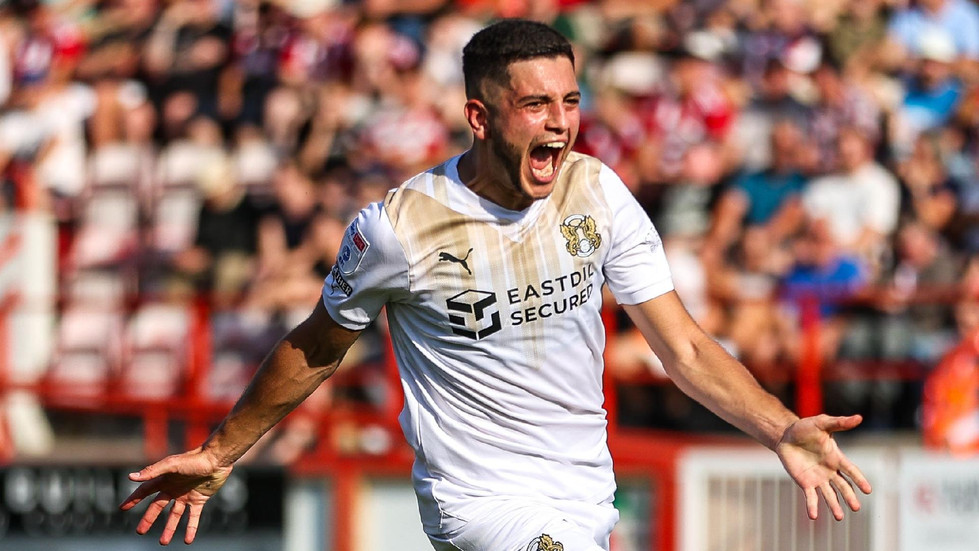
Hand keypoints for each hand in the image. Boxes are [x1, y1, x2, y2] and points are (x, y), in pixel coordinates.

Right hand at [119, 447, 233, 544]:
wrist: (217, 460)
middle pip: (157, 506)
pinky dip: (190, 528)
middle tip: (140, 531)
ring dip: (169, 528)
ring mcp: (186, 495)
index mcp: (164, 479)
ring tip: (163, 542)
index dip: (134, 499)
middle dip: (149, 519)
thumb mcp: (172, 465)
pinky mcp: (199, 499)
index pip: (145, 491)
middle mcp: (174, 488)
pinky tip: (187, 540)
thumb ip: (152, 471)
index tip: (123, 508)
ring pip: (175, 515)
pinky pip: (193, 517)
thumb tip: (131, 477)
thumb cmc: (194, 459)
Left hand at [775, 414, 872, 520]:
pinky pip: (811, 496)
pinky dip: (812, 506)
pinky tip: (813, 516)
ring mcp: (818, 478)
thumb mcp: (822, 423)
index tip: (868, 490)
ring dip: (834, 506)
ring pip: (830, 495)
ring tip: (840, 517)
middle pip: (843, 486)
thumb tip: (859, 417)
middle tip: (856, 508)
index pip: (851, 470)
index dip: (859, 480)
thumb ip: (839, 423)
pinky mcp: (805, 483)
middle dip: (849, 497)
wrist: (786, 436)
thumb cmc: (805, 428)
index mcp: (836, 457)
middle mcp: (830, 470)